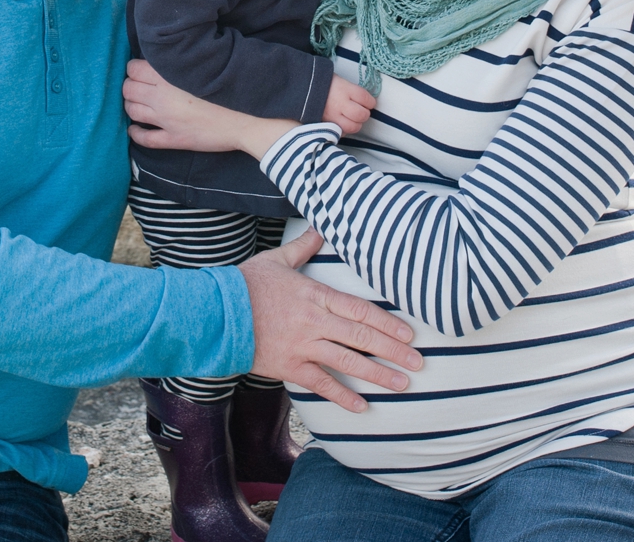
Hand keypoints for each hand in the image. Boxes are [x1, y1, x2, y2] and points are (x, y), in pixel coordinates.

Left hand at [124, 59, 295, 158]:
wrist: (249, 118)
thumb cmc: (232, 86)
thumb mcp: (207, 64)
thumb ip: (185, 57)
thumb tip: (176, 47)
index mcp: (170, 75)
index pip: (134, 68)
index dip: (134, 69)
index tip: (141, 70)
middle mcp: (162, 97)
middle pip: (129, 89)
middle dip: (130, 87)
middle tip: (138, 87)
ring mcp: (166, 120)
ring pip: (132, 111)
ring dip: (130, 107)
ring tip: (136, 105)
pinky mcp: (174, 139)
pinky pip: (144, 139)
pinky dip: (134, 134)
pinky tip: (134, 129)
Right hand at [242, 229, 420, 411]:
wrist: (215, 314)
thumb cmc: (246, 284)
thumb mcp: (276, 260)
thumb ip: (303, 247)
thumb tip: (320, 227)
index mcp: (315, 294)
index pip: (361, 309)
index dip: (388, 323)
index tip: (410, 334)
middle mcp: (314, 321)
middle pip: (362, 336)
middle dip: (393, 351)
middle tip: (419, 363)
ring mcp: (303, 345)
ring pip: (348, 362)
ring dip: (378, 374)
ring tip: (402, 385)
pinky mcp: (289, 366)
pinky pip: (322, 383)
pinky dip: (343, 396)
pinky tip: (363, 406)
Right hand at [323, 75, 376, 133]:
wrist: (299, 87)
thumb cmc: (321, 82)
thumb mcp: (339, 80)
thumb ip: (352, 91)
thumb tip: (365, 101)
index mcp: (344, 89)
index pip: (366, 99)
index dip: (370, 102)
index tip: (368, 102)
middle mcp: (340, 103)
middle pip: (362, 115)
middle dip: (364, 114)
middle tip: (360, 111)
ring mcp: (332, 116)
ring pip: (353, 127)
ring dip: (355, 124)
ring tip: (352, 119)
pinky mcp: (325, 124)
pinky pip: (341, 132)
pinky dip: (344, 130)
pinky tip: (341, 123)